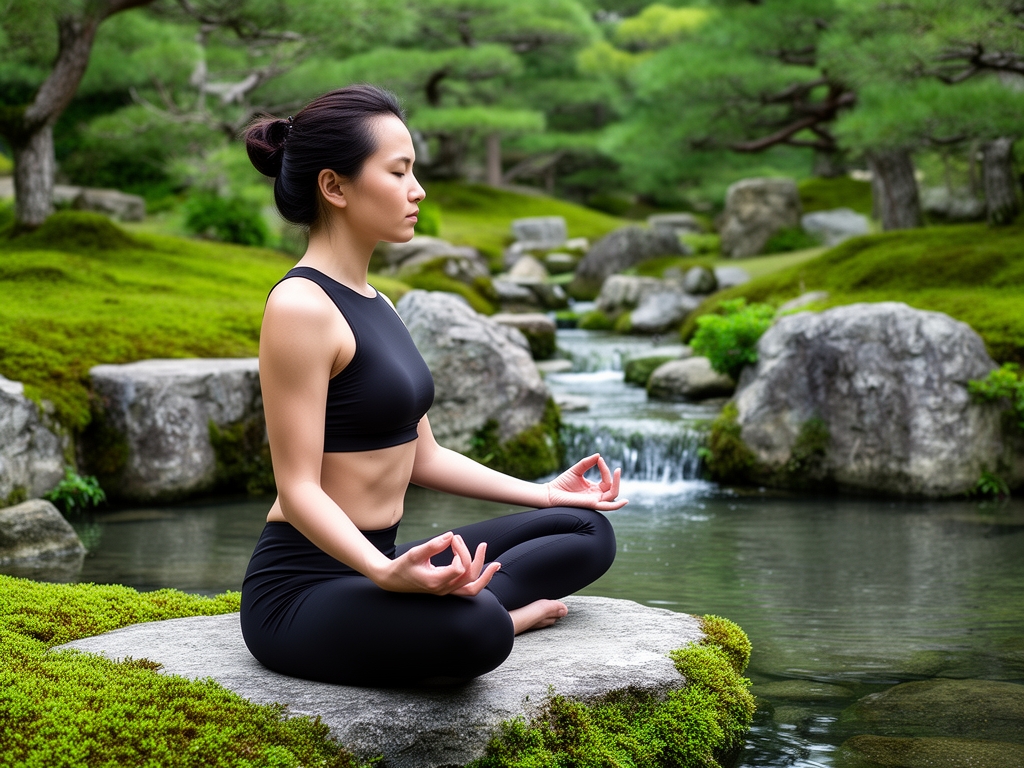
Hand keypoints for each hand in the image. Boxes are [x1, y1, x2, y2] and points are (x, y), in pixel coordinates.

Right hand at [377, 531, 499, 595]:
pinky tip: (486, 569)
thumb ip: (433, 545)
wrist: (392, 580)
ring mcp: (446, 592)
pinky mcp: (447, 590)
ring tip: (497, 565)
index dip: (460, 552)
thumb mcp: (415, 553)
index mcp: (435, 581)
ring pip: (472, 588)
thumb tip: (451, 535)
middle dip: (473, 556)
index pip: (459, 568)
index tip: (452, 541)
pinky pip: (467, 589)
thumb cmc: (402, 565)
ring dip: (485, 576)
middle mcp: (443, 590)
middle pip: (468, 576)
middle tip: (466, 541)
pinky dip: (479, 581)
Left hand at [545, 454, 626, 510]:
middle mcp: (596, 496)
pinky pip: (607, 507)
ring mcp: (594, 501)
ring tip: (617, 472)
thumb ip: (587, 463)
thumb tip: (599, 455)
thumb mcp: (577, 470)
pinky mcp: (591, 505)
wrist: (550, 493)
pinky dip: (617, 506)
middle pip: (613, 489)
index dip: (605, 469)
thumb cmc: (562, 483)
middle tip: (617, 468)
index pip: (607, 480)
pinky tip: (625, 501)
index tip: (599, 459)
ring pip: (612, 496)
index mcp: (594, 489)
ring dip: (617, 484)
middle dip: (616, 478)